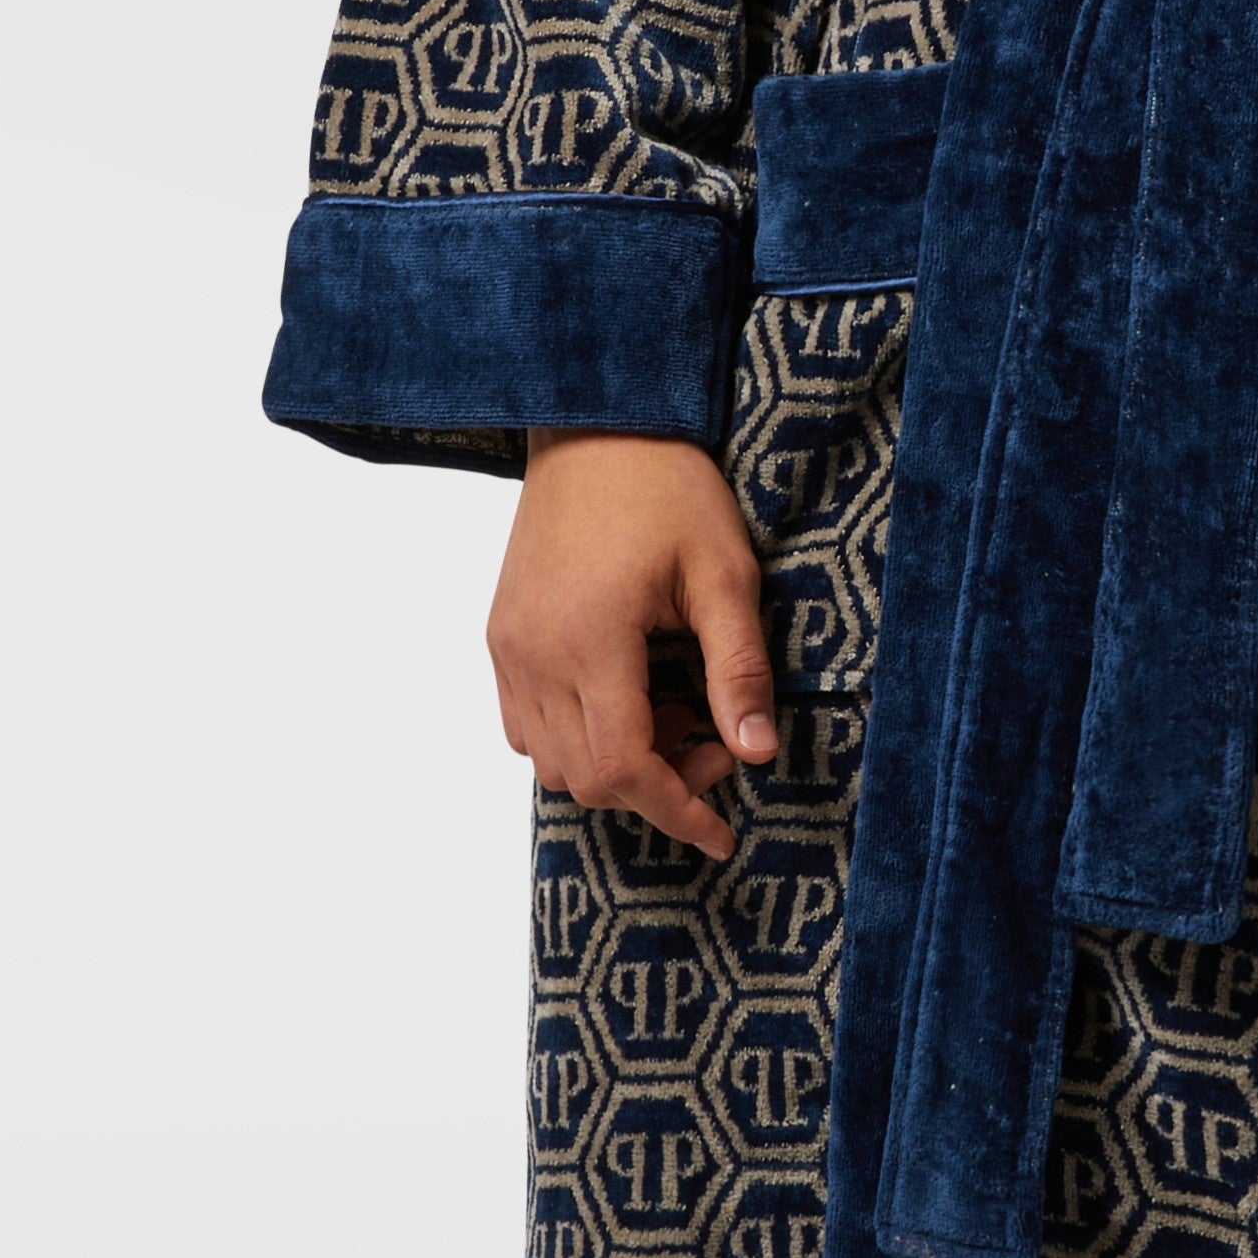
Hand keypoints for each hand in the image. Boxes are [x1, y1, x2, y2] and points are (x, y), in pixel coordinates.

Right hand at [489, 432, 775, 861]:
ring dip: (614, 763)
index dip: (676, 812)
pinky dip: (576, 735)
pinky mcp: (500, 634)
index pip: (623, 770)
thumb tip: (758, 752)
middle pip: (585, 778)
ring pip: (548, 760)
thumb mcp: (724, 573)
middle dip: (658, 787)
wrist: (596, 424)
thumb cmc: (666, 487)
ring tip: (673, 711)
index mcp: (590, 642)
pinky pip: (524, 723)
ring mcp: (508, 647)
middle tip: (716, 745)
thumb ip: (739, 668)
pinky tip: (628, 694)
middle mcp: (533, 655)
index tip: (721, 833)